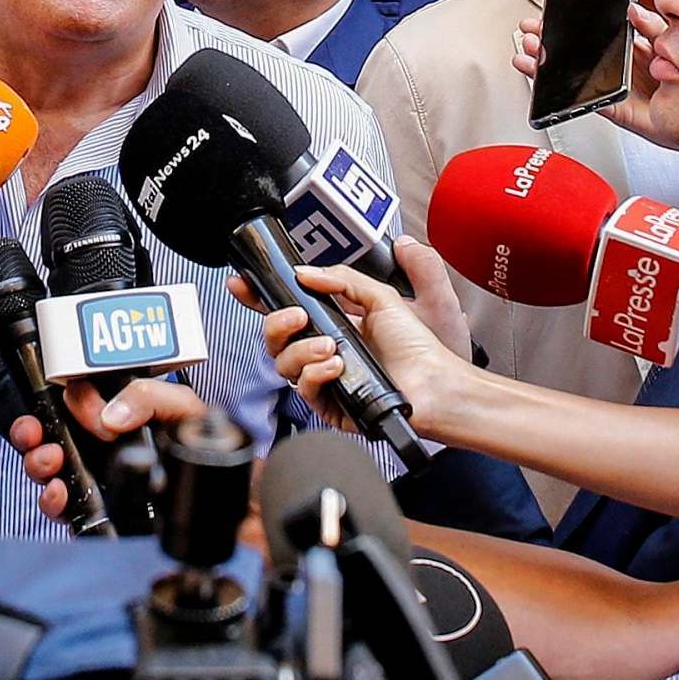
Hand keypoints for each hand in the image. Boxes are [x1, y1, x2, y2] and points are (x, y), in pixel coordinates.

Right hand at [10, 378, 206, 524]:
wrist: (230, 499)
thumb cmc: (207, 449)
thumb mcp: (181, 408)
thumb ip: (147, 397)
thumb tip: (109, 416)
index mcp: (118, 414)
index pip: (75, 401)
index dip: (66, 402)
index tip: (75, 409)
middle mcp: (100, 446)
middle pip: (50, 434)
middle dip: (32, 432)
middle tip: (36, 435)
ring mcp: (96, 479)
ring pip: (49, 469)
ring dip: (38, 463)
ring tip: (51, 463)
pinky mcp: (98, 511)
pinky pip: (63, 505)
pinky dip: (52, 499)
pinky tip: (59, 495)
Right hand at [252, 259, 472, 437]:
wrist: (437, 384)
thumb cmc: (417, 346)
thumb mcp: (380, 298)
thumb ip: (342, 279)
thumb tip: (303, 272)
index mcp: (330, 325)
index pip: (285, 312)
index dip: (260, 299)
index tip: (241, 285)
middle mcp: (322, 352)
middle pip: (275, 339)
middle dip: (276, 323)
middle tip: (297, 315)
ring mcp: (324, 380)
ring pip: (284, 365)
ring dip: (301, 351)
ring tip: (331, 345)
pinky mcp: (331, 406)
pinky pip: (304, 390)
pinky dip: (315, 374)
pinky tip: (336, 365)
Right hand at [513, 5, 665, 137]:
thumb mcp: (671, 42)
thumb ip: (652, 27)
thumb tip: (632, 11)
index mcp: (630, 48)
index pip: (593, 32)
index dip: (569, 23)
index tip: (550, 14)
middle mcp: (616, 67)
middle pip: (574, 51)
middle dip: (548, 40)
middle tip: (531, 29)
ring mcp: (611, 87)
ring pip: (571, 73)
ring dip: (545, 62)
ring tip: (527, 51)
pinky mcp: (612, 107)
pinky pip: (582, 97)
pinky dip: (558, 90)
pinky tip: (539, 77)